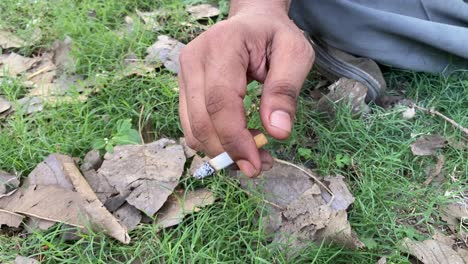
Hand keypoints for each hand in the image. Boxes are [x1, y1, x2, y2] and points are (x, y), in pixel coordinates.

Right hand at [178, 3, 313, 176]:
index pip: (220, 101)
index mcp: (221, 45)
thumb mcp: (295, 55)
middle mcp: (193, 60)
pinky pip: (193, 126)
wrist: (252, 23)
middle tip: (261, 166)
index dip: (235, 138)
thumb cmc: (275, 36)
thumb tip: (277, 133)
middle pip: (201, 121)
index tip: (255, 165)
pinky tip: (239, 142)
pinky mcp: (184, 89)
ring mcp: (184, 75)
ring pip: (193, 129)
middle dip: (229, 152)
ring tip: (255, 154)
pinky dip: (215, 143)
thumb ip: (285, 91)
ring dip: (222, 151)